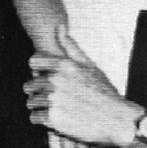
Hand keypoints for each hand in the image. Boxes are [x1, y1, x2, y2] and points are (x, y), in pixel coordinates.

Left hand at [24, 25, 141, 147]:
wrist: (117, 120)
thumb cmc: (104, 92)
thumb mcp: (89, 66)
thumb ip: (70, 47)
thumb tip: (58, 26)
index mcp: (64, 65)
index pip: (33, 62)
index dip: (39, 72)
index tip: (48, 80)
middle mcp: (56, 80)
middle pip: (29, 85)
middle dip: (39, 92)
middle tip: (56, 100)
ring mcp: (53, 99)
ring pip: (31, 102)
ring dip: (41, 107)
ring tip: (58, 110)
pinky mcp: (51, 117)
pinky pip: (34, 117)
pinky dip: (43, 120)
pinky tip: (58, 119)